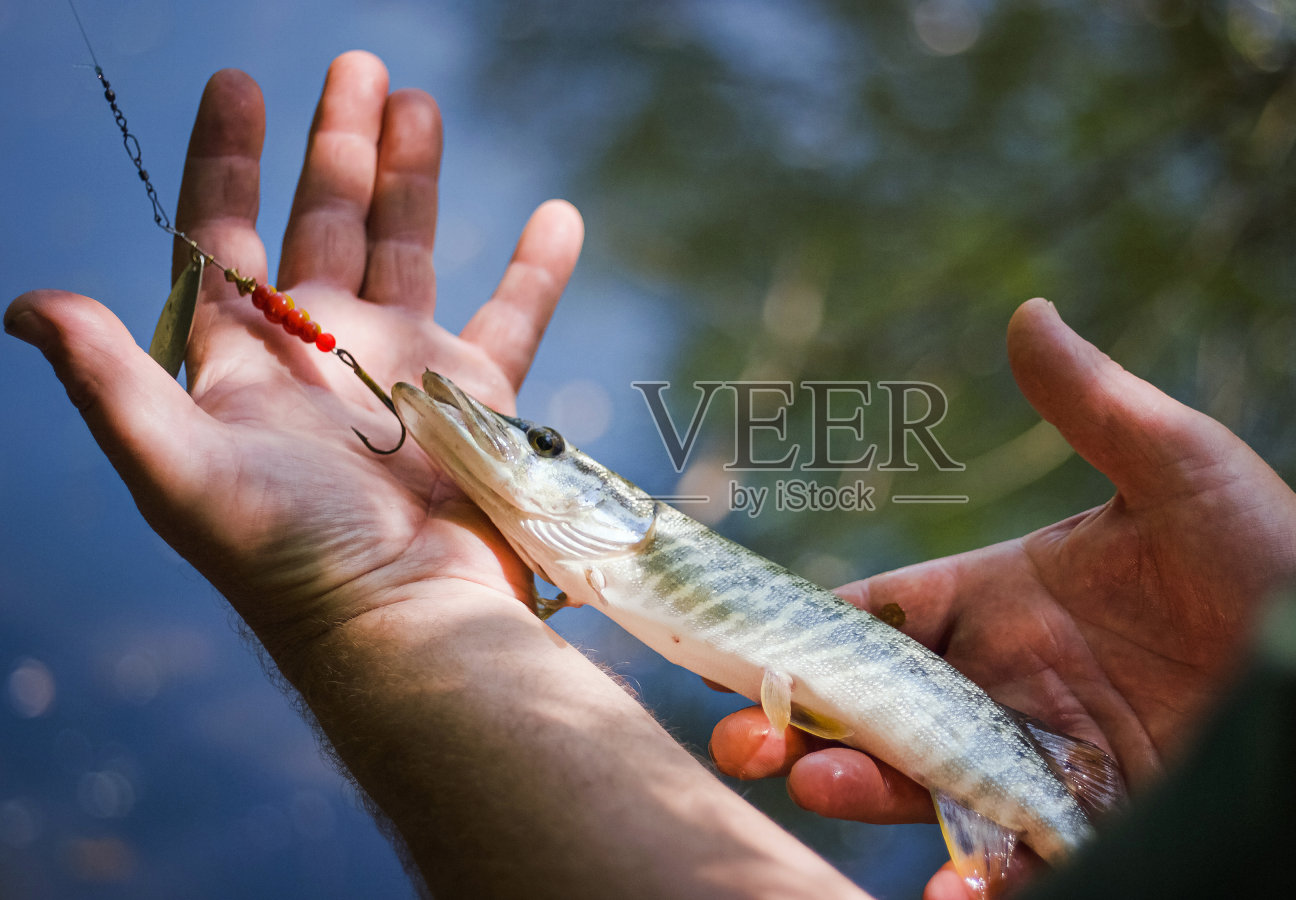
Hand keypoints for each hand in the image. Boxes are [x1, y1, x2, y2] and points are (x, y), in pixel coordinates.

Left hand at [5, 52, 581, 676]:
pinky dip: (536, 269)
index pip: (223, 236)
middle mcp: (324, 353)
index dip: (224, 158)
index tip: (233, 82)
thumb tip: (25, 302)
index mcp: (246, 360)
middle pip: (325, 220)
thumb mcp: (179, 468)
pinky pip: (513, 316)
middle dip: (336, 141)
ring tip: (419, 102)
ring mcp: (404, 371)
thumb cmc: (287, 558)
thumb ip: (110, 382)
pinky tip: (557, 214)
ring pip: (409, 247)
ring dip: (413, 176)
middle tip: (356, 62)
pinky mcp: (476, 399)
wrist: (405, 621)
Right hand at [709, 298, 1295, 897]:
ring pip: (927, 790)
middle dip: (802, 728)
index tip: (725, 650)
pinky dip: (975, 884)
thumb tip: (1027, 309)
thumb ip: (1094, 404)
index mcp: (1005, 603)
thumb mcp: (1183, 468)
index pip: (879, 619)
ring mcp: (1047, 762)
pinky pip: (1018, 862)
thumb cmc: (1277, 555)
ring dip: (866, 794)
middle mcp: (1010, 687)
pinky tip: (953, 892)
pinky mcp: (1097, 826)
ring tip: (823, 788)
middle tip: (747, 744)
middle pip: (877, 713)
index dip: (801, 634)